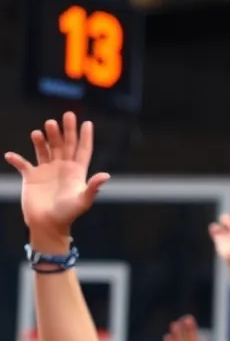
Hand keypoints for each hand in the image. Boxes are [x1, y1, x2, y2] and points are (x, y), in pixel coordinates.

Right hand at [4, 112, 109, 243]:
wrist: (49, 225)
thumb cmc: (68, 215)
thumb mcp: (82, 201)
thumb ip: (93, 187)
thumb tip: (106, 175)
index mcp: (76, 173)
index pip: (82, 151)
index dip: (85, 137)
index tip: (87, 122)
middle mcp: (62, 168)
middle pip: (64, 145)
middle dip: (65, 130)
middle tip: (66, 115)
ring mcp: (46, 171)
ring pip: (45, 149)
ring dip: (43, 139)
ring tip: (41, 130)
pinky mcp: (31, 177)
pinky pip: (22, 164)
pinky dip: (17, 159)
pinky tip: (11, 155)